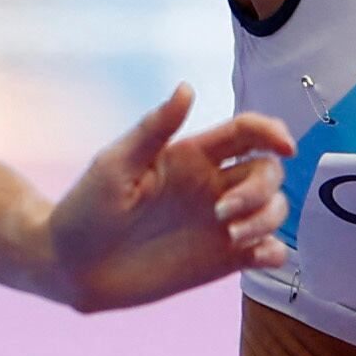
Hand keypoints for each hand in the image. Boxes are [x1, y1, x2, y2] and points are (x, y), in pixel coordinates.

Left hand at [42, 87, 295, 315]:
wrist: (71, 267)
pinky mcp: (221, 260)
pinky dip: (275, 252)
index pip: (247, 133)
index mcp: (191, 157)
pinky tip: (257, 256)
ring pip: (274, 208)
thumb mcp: (115, 165)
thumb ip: (154, 129)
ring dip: (267, 219)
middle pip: (269, 171)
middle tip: (222, 213)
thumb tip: (186, 88)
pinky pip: (267, 251)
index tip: (284, 146)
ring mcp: (219, 223)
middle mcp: (212, 186)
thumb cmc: (86, 210)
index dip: (273, 132)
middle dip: (262, 188)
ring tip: (232, 237)